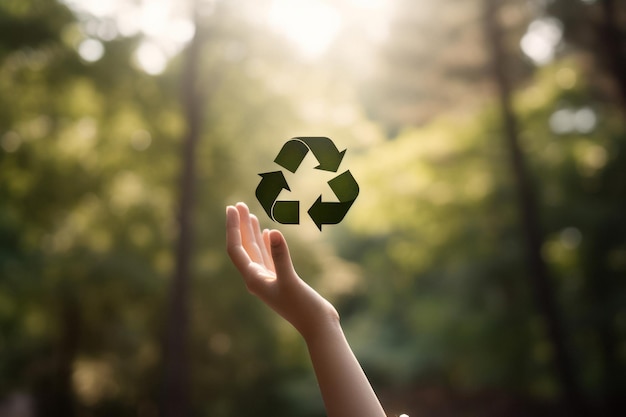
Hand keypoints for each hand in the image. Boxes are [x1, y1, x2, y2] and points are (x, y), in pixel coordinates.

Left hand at [226, 203, 338, 340]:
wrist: (317, 326)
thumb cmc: (304, 307)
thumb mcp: (291, 280)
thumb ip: (282, 256)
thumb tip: (275, 232)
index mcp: (253, 279)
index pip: (236, 249)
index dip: (233, 227)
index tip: (232, 208)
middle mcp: (256, 279)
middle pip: (244, 247)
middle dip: (241, 226)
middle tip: (239, 204)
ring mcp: (268, 280)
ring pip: (256, 251)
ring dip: (252, 232)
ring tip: (249, 214)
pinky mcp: (281, 280)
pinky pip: (268, 257)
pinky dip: (267, 244)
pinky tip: (268, 233)